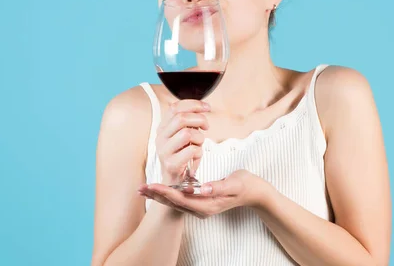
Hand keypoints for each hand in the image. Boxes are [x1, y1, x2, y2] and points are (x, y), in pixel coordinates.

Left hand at [138, 170, 263, 218]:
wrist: (254, 192)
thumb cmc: (245, 185)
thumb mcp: (235, 184)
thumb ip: (220, 187)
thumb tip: (205, 189)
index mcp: (208, 205)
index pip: (182, 199)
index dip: (166, 192)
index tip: (152, 186)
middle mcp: (201, 209)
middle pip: (174, 203)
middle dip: (156, 195)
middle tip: (140, 188)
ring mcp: (200, 207)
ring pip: (174, 202)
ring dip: (158, 195)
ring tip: (143, 189)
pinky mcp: (199, 202)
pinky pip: (180, 199)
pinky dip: (167, 194)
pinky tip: (158, 189)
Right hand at [155, 100, 209, 184]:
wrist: (175, 181)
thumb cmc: (183, 156)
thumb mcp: (185, 135)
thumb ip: (189, 122)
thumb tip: (203, 107)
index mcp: (162, 127)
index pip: (175, 107)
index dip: (193, 104)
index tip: (207, 108)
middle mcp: (160, 138)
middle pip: (181, 118)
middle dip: (199, 120)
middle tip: (206, 127)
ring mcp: (164, 151)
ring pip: (187, 133)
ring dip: (199, 138)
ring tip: (199, 144)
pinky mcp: (171, 164)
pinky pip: (191, 150)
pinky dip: (199, 152)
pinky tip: (196, 156)